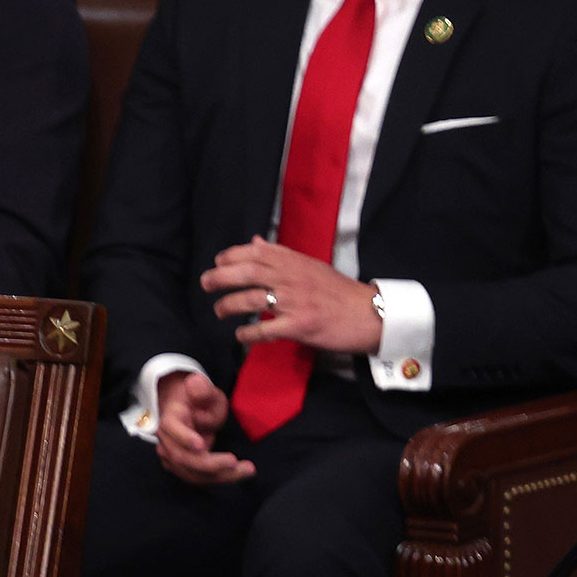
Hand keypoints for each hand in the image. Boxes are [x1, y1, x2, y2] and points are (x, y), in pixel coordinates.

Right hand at [153, 369, 253, 484]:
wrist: (186, 411)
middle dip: (210, 464)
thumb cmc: (197, 400)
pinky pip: (198, 478)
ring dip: (219, 476)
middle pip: (182, 458)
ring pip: (191, 473)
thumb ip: (202, 389)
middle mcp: (166, 440)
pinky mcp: (182, 467)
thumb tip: (195, 383)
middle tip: (237, 462)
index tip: (201, 445)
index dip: (184, 438)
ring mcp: (171, 455)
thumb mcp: (204, 390)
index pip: (171, 428)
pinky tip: (237, 473)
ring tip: (247, 470)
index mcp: (170, 417)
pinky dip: (218, 479)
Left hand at [201, 237, 383, 353]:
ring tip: (219, 311)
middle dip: (220, 277)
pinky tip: (240, 335)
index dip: (232, 255)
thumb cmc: (339, 291)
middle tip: (205, 284)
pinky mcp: (300, 326)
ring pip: (251, 300)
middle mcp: (292, 279)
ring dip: (228, 305)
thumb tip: (254, 241)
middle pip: (247, 272)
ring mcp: (296, 302)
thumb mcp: (311, 266)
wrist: (371, 314)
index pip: (256, 252)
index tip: (218, 262)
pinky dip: (248, 333)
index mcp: (295, 262)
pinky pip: (265, 329)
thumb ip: (281, 255)